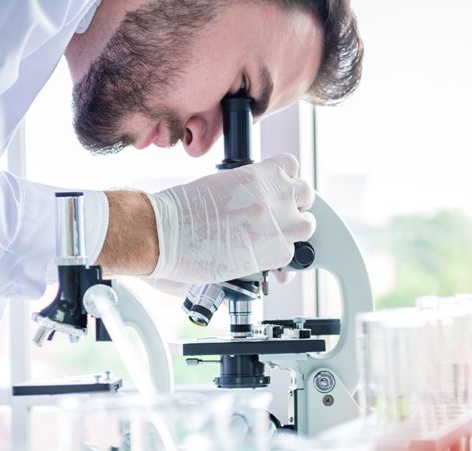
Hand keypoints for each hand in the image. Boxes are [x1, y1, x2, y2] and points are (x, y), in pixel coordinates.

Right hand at [147, 154, 315, 284]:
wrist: (164, 233)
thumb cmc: (179, 212)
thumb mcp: (218, 187)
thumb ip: (244, 194)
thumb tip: (250, 210)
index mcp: (257, 172)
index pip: (291, 167)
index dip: (283, 183)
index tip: (274, 193)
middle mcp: (273, 194)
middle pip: (305, 195)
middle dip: (293, 207)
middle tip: (273, 220)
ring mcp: (277, 222)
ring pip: (307, 226)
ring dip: (292, 234)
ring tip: (270, 242)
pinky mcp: (274, 251)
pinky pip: (291, 255)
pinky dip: (279, 261)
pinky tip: (261, 262)